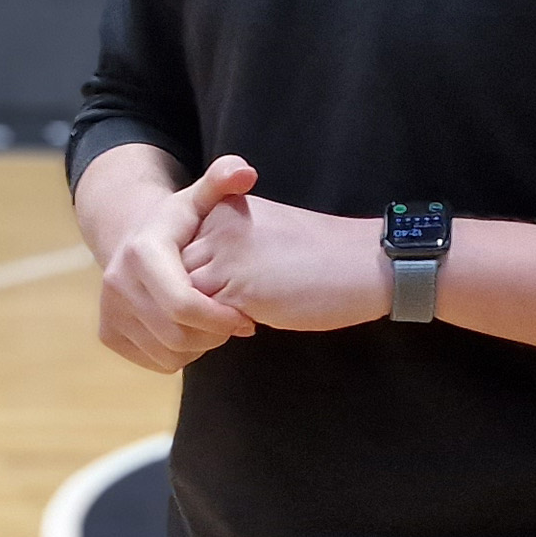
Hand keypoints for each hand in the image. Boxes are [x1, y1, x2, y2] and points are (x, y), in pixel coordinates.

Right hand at [98, 156, 260, 372]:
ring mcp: (108, 311)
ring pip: (169, 353)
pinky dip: (180, 354)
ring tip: (212, 323)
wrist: (132, 240)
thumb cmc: (178, 224)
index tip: (246, 319)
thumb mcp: (199, 198)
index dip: (221, 318)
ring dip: (200, 345)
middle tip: (233, 322)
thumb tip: (246, 172)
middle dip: (215, 334)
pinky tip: (189, 329)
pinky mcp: (108, 334)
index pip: (184, 304)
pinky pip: (158, 362)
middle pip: (178, 334)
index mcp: (142, 253)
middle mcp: (117, 283)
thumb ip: (223, 180)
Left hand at [184, 186, 387, 333]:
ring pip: (181, 296)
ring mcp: (225, 257)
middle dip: (189, 295)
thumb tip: (196, 279)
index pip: (180, 248)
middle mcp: (218, 227)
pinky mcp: (238, 288)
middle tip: (219, 310)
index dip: (194, 274)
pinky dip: (215, 329)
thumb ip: (226, 244)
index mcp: (223, 208)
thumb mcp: (263, 229)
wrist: (362, 263)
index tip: (221, 287)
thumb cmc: (320, 254)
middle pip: (173, 271)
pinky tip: (248, 325)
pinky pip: (202, 318)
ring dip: (200, 315)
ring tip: (231, 320)